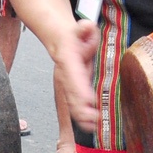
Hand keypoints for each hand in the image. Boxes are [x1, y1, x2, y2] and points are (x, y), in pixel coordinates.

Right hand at [54, 20, 102, 140]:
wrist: (60, 40)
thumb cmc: (74, 37)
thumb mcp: (82, 28)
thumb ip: (85, 28)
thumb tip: (87, 26)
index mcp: (68, 61)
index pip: (74, 76)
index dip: (80, 89)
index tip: (88, 99)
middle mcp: (65, 75)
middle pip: (71, 94)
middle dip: (81, 108)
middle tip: (92, 119)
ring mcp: (67, 84)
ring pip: (71, 103)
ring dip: (81, 116)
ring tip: (92, 126)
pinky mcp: (71, 90)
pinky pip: (74, 105)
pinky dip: (80, 117)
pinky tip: (90, 126)